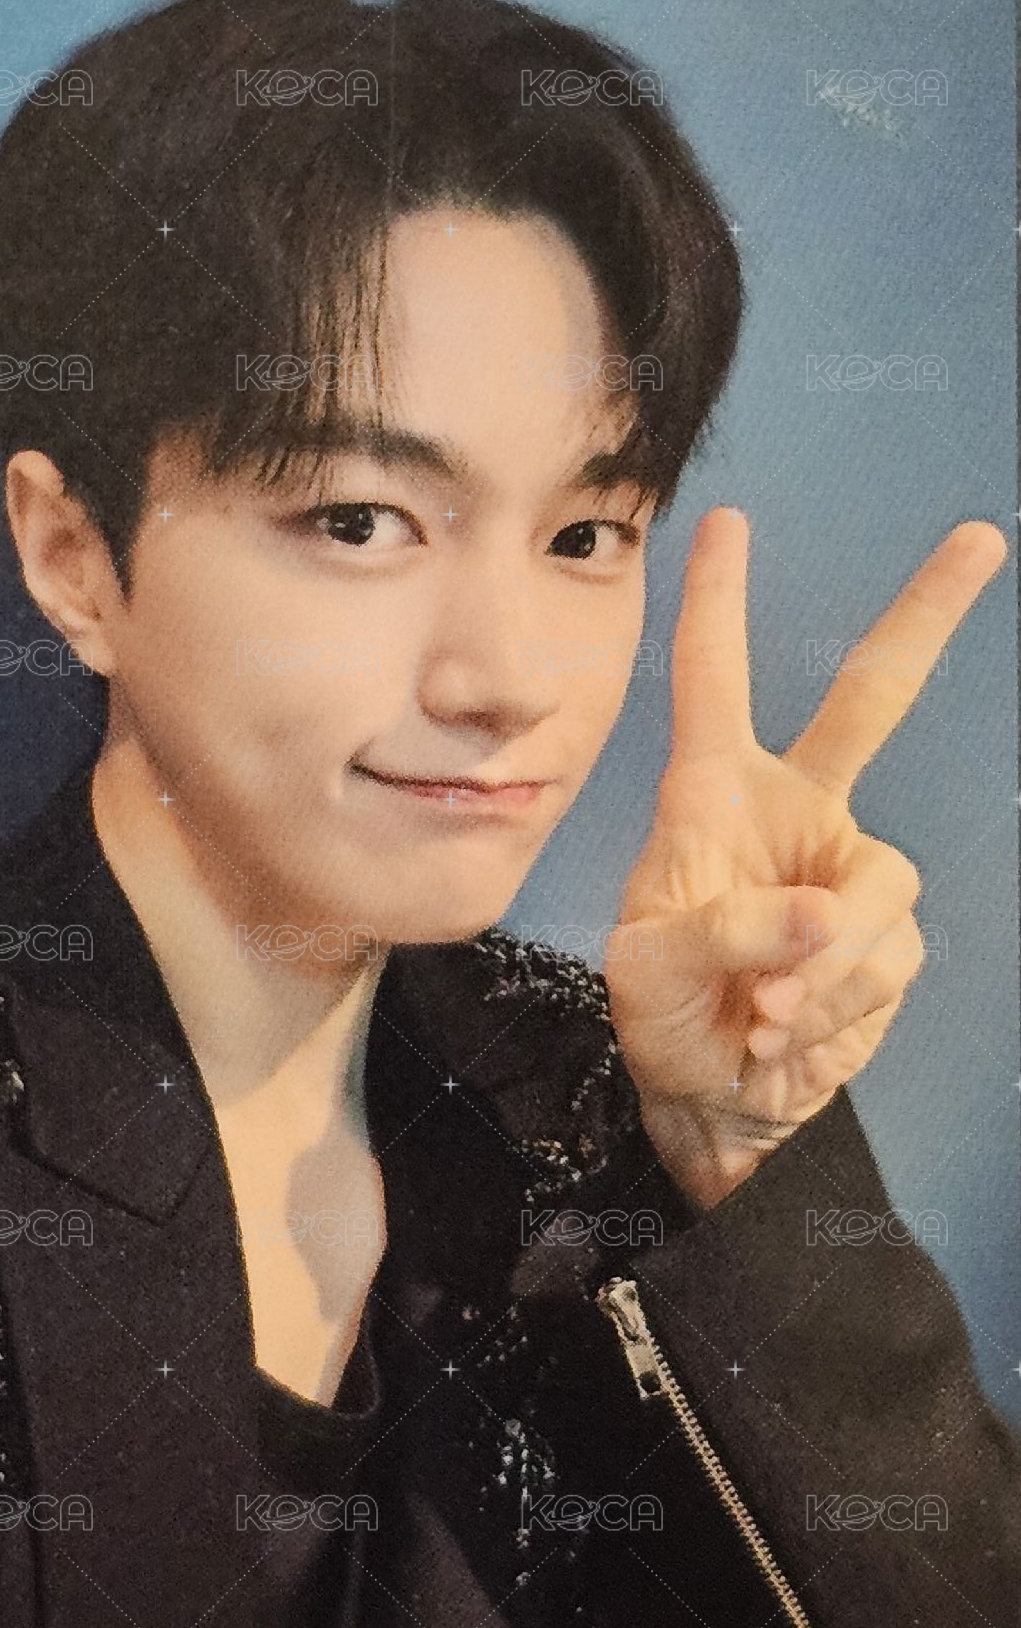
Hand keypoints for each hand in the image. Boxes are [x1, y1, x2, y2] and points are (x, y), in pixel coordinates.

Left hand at [604, 507, 1007, 1209]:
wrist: (714, 1102)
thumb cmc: (662, 1018)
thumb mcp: (650, 972)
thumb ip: (724, 932)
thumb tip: (818, 912)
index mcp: (713, 796)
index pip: (713, 682)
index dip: (717, 604)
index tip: (728, 525)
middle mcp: (793, 814)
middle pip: (871, 699)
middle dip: (924, 618)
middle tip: (977, 540)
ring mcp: (847, 873)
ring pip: (880, 883)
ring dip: (824, 961)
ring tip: (762, 1013)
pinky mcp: (886, 940)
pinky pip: (887, 957)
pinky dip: (836, 1004)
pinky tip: (788, 1033)